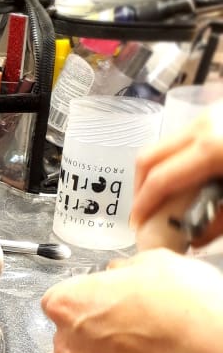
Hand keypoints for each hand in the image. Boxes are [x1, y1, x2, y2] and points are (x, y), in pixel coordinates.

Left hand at [40, 250, 222, 352]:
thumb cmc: (184, 305)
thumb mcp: (154, 262)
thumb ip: (124, 269)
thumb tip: (119, 273)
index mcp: (69, 306)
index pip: (59, 299)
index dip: (86, 295)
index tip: (107, 292)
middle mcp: (73, 347)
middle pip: (73, 335)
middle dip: (96, 327)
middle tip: (134, 315)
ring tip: (156, 341)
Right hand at [130, 98, 222, 243]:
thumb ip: (218, 223)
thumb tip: (193, 239)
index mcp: (211, 148)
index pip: (158, 180)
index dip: (142, 206)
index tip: (138, 224)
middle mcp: (203, 126)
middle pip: (147, 157)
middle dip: (139, 188)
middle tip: (144, 211)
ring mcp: (208, 115)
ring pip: (161, 146)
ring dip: (156, 173)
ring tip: (165, 197)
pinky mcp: (215, 113)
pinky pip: (182, 138)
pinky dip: (175, 160)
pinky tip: (187, 179)